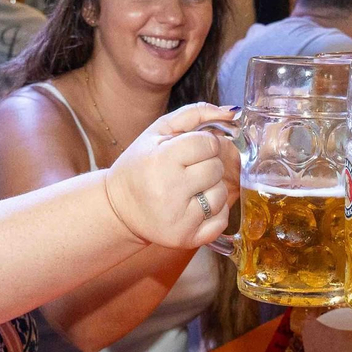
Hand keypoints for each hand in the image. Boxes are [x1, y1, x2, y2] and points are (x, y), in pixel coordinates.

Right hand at [104, 104, 237, 248]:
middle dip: (207, 165)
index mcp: (160, 160)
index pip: (208, 144)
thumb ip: (196, 114)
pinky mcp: (186, 239)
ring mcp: (179, 219)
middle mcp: (169, 191)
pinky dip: (214, 212)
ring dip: (211, 188)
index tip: (188, 150)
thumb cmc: (140, 165)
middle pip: (216, 168)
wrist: (118, 207)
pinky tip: (193, 207)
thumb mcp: (158, 131)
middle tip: (186, 170)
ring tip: (188, 189)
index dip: (203, 144)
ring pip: (222, 194)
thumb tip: (233, 112)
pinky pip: (222, 219)